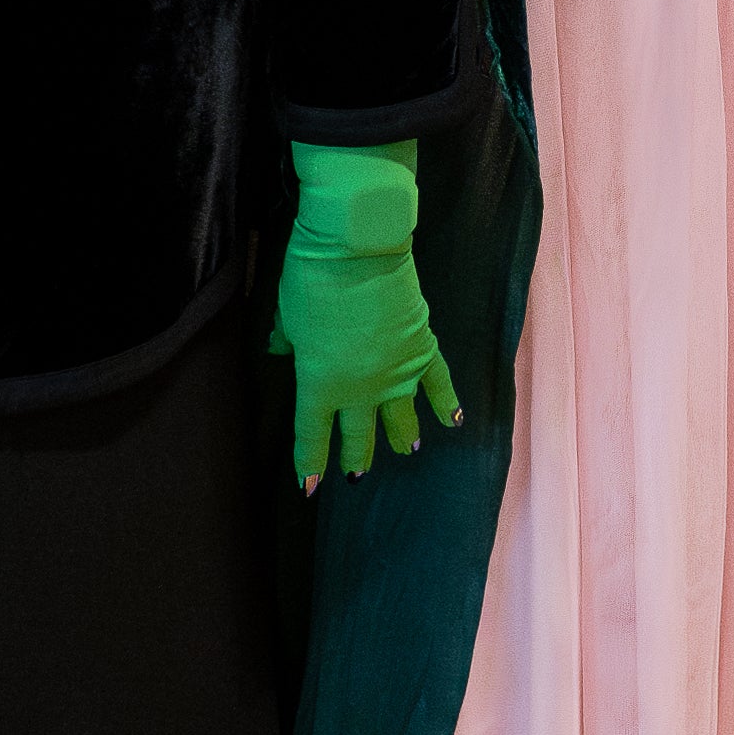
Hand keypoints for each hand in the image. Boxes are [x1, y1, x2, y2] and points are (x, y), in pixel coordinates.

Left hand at [275, 138, 463, 486]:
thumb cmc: (311, 279)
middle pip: (358, 433)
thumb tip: (279, 349)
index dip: (310, 463)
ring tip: (406, 451)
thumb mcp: (287, 315)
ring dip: (401, 437)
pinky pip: (438, 384)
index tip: (309, 487)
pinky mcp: (422, 349)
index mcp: (319, 384)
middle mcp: (360, 390)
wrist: (357, 247)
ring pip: (401, 418)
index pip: (313, 434)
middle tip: (356, 473)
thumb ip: (286, 341)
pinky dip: (446, 403)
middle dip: (355, 455)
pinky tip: (454, 421)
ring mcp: (396, 373)